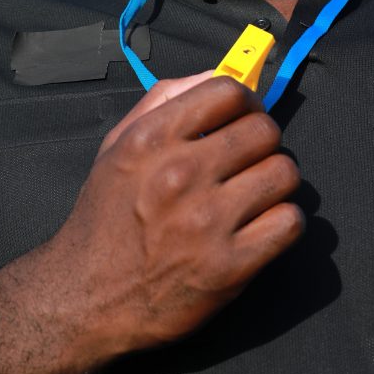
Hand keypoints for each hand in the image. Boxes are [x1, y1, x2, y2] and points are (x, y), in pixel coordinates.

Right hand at [47, 76, 302, 362]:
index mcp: (152, 139)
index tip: (244, 120)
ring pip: (284, 173)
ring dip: (277, 183)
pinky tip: (263, 227)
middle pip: (265, 131)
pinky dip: (284, 223)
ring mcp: (206, 222)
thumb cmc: (106, 219)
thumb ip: (163, 100)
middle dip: (263, 144)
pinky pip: (290, 222)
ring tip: (257, 196)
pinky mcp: (228, 267)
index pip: (229, 91)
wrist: (83, 300)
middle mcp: (179, 174)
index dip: (246, 103)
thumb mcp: (117, 147)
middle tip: (249, 163)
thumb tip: (216, 73)